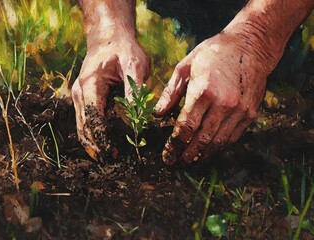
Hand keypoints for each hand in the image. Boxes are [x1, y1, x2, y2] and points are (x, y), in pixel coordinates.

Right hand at [72, 33, 148, 159]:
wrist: (109, 37)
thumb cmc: (122, 49)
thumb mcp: (135, 65)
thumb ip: (135, 89)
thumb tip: (137, 114)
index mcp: (90, 85)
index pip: (94, 118)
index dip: (102, 138)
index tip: (114, 153)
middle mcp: (80, 92)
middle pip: (84, 126)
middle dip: (96, 146)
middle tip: (112, 161)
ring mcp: (80, 95)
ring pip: (82, 126)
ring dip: (93, 143)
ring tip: (107, 157)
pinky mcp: (85, 97)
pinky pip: (85, 120)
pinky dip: (92, 133)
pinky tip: (103, 143)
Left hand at [155, 32, 268, 163]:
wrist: (251, 46)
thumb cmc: (214, 52)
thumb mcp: (186, 65)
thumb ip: (171, 92)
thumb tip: (158, 114)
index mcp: (203, 91)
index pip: (185, 127)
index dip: (174, 144)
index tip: (166, 155)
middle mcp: (223, 104)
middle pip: (201, 139)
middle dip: (185, 154)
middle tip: (175, 163)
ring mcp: (239, 111)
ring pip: (217, 143)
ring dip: (202, 155)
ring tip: (190, 161)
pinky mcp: (250, 113)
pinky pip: (232, 137)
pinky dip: (219, 147)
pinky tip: (208, 150)